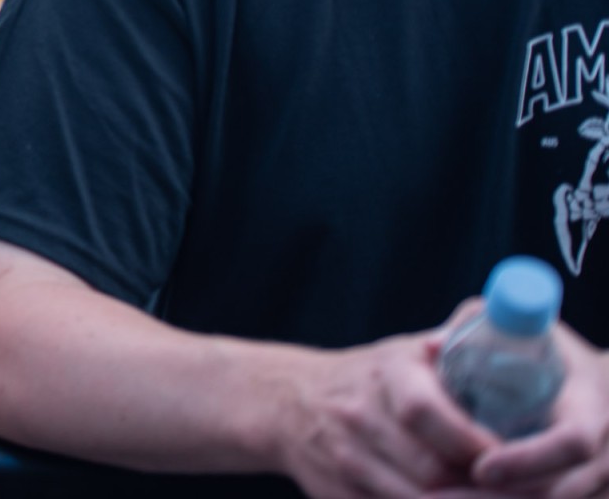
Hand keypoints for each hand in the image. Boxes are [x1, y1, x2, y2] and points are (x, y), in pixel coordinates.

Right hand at [276, 327, 496, 498]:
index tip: (508, 456)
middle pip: (430, 471)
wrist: (288, 400)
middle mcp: (358, 416)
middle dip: (479, 487)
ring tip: (488, 498)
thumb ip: (455, 344)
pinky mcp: (338, 495)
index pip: (424, 411)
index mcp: (384, 374)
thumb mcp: (404, 352)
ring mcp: (346, 459)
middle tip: (513, 489)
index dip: (474, 442)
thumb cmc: (369, 378)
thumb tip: (498, 322)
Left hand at [463, 324, 608, 498]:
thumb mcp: (523, 331)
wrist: (601, 391)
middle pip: (560, 491)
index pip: (574, 441)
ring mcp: (607, 481)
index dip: (529, 459)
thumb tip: (432, 347)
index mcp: (594, 404)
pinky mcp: (598, 495)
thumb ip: (479, 330)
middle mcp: (608, 450)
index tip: (480, 468)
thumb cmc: (552, 354)